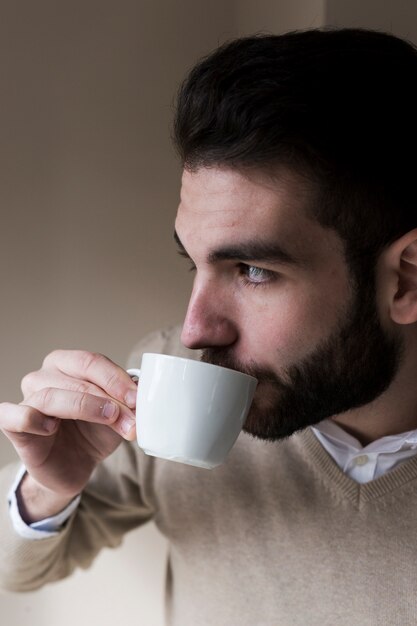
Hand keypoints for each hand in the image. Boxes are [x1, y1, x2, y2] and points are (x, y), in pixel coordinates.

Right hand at [0, 350, 137, 503]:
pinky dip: (35, 419)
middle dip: (109, 398)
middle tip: (131, 418)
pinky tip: (52, 428)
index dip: (116, 379)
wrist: (74, 467)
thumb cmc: (93, 433)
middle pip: (76, 377)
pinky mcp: (13, 424)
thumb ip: (127, 401)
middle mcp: (44, 375)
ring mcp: (27, 398)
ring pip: (51, 395)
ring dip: (86, 408)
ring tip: (110, 421)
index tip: (137, 399)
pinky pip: (18, 415)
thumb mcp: (117, 415)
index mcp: (67, 364)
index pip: (91, 361)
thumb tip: (142, 391)